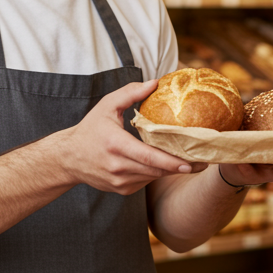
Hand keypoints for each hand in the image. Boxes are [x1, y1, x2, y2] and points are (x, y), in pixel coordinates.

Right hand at [58, 80, 207, 193]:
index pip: (147, 156)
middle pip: (156, 170)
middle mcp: (117, 166)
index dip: (170, 161)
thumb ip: (130, 92)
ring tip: (194, 161)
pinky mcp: (121, 190)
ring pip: (153, 177)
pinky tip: (170, 165)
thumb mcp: (107, 105)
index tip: (190, 162)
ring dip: (172, 170)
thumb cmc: (91, 129)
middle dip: (181, 166)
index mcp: (115, 145)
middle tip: (204, 160)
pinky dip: (157, 173)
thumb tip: (155, 82)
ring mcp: (119, 181)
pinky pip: (146, 181)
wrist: (67, 159)